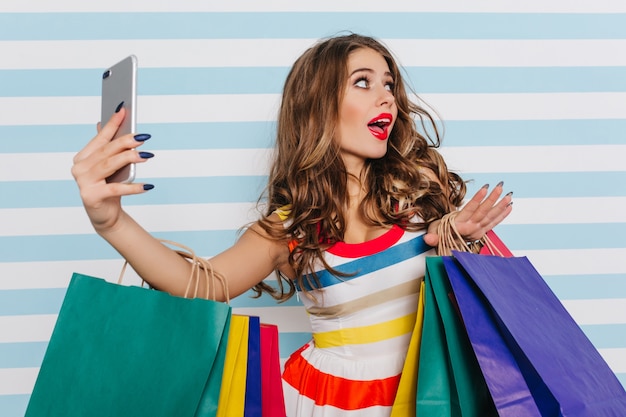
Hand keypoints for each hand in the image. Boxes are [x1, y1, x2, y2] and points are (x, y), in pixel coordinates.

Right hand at [71, 106, 153, 231]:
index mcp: (83, 157)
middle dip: (125, 142)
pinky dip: (133, 188)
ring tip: (147, 156)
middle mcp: (80, 168)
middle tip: (142, 137)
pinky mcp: (92, 197)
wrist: (105, 215)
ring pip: (109, 166)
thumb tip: (105, 123)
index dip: (112, 124)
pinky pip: (116, 189)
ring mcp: (83, 183)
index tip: (123, 110)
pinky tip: (148, 186)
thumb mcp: (109, 166)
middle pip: (106, 151)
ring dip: (129, 159)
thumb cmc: (108, 187)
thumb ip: (107, 147)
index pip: (100, 138)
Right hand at [423, 182, 512, 246]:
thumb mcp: (434, 233)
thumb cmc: (441, 235)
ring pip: (490, 217)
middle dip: (492, 199)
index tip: (485, 188)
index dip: (478, 199)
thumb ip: (432, 237)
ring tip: (509, 195)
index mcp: (460, 225)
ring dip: (500, 206)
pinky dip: (502, 215)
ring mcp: (478, 230)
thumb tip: (428, 239)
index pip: (470, 210)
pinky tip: (509, 206)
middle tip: (500, 187)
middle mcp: (471, 228)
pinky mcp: (483, 232)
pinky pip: (494, 222)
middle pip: (483, 212)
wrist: (448, 248)